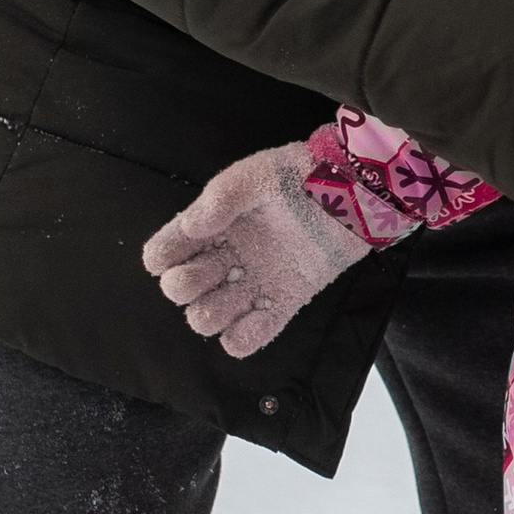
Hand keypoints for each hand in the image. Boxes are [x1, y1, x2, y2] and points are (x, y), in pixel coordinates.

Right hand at [141, 141, 370, 357]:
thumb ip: (220, 198)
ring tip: (238, 291)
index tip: (170, 254)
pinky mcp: (284, 302)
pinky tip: (257, 316)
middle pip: (180, 290)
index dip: (161, 257)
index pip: (165, 252)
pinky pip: (250, 338)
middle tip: (216, 266)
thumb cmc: (300, 176)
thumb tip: (191, 227)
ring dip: (211, 314)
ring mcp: (253, 284)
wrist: (352, 193)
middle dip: (185, 285)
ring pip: (208, 319)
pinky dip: (245, 337)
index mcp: (212, 227)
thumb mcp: (256, 176)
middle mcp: (226, 258)